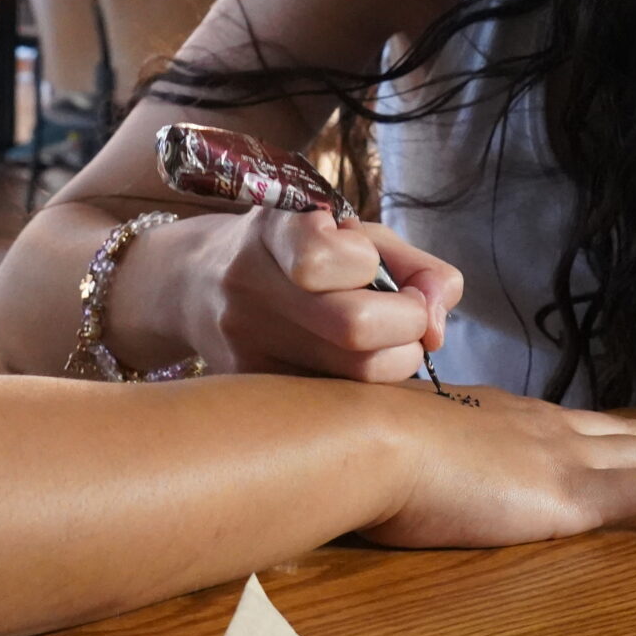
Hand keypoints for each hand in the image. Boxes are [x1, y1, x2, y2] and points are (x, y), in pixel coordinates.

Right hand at [177, 206, 464, 381]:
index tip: (372, 266)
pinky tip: (352, 364)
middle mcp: (247, 287)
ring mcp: (243, 344)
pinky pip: (334, 403)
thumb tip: (438, 319)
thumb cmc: (295, 251)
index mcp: (272, 231)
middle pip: (352, 326)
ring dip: (394, 361)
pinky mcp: (250, 389)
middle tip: (408, 318)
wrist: (196, 284)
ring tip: (384, 341)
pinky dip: (364, 388)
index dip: (369, 265)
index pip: (322, 256)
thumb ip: (414, 267)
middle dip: (405, 325)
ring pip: (352, 377)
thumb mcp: (351, 234)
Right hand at [365, 387, 635, 545]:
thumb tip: (391, 471)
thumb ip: (408, 460)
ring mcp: (566, 455)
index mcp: (499, 417)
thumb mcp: (389, 449)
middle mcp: (543, 426)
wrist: (367, 441)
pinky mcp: (578, 491)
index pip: (575, 426)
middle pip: (630, 436)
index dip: (620, 433)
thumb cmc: (359, 451)